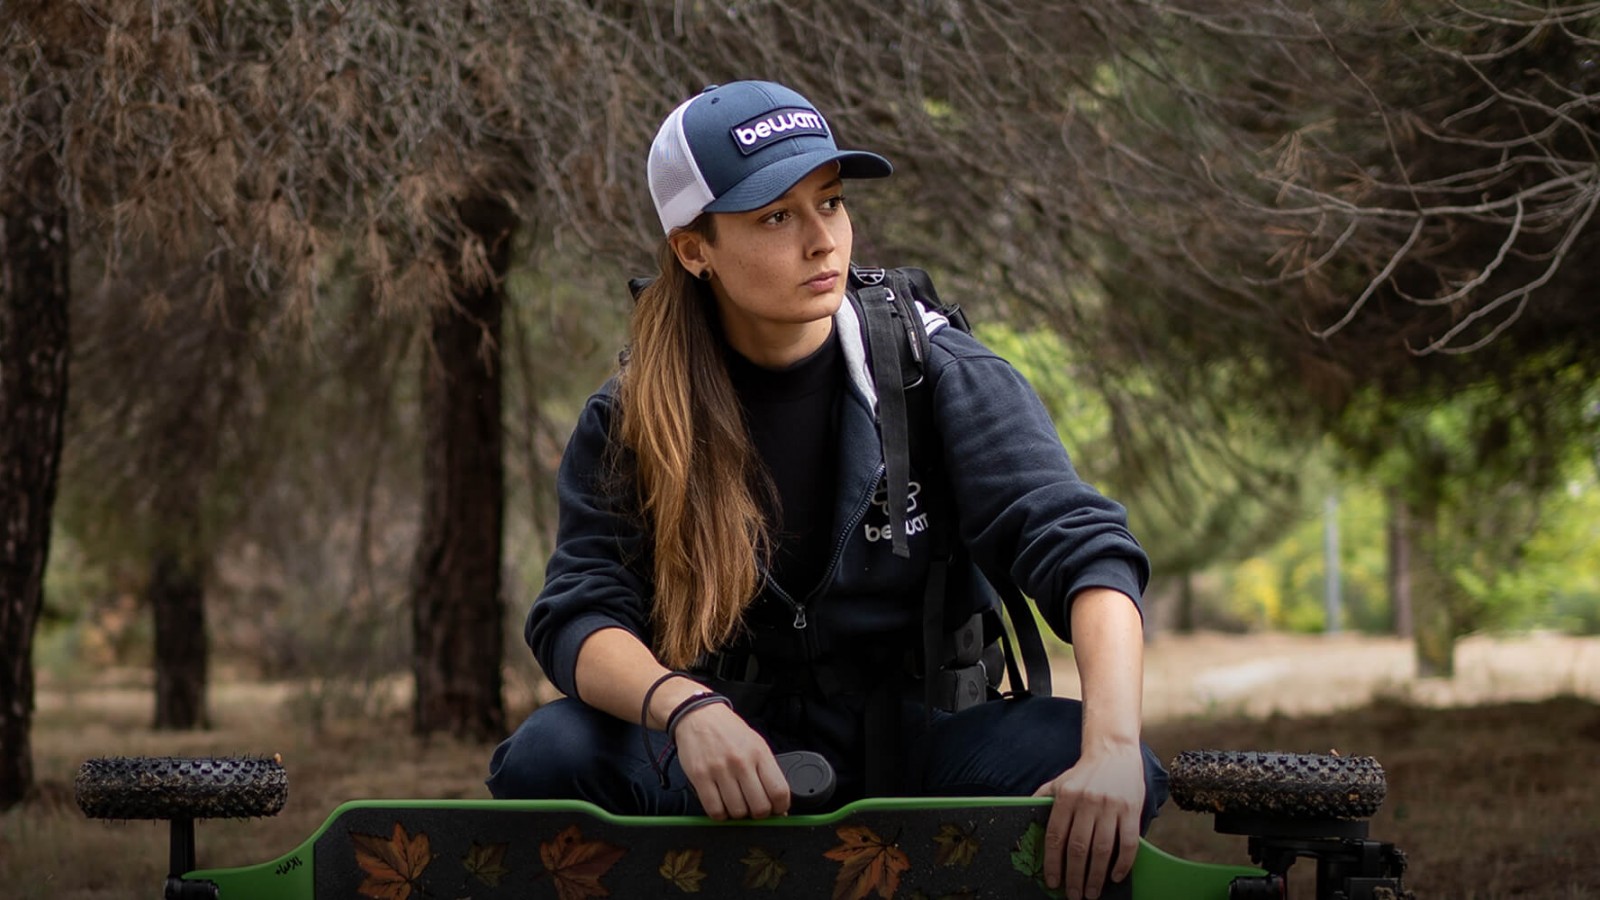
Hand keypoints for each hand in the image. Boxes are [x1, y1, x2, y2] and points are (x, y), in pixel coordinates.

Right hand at [672, 703, 790, 819]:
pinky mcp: (700, 777)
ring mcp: (720, 770)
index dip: (780, 808)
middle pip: (760, 807)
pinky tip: (721, 804)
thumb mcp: (756, 743)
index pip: (779, 791)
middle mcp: (741, 762)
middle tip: (754, 808)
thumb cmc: (728, 731)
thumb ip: (767, 771)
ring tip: (736, 803)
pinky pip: (715, 810)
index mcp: (759, 753)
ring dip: (739, 814)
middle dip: (760, 814)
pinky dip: (720, 814)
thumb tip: (778, 804)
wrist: (698, 715)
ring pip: (738, 812)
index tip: (776, 810)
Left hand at [1031, 740, 1145, 899]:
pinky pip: (1128, 843)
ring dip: (1096, 876)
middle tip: (1074, 895)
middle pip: (1078, 847)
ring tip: (1092, 893)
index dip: (1053, 862)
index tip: (1052, 882)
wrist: (1114, 751)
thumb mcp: (1058, 782)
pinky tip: (1115, 877)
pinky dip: (1122, 864)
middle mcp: (1088, 802)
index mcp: (1066, 797)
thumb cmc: (1084, 773)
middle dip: (1075, 876)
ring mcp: (1111, 806)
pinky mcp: (1131, 810)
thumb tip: (1023, 815)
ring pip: (1102, 849)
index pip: (1056, 836)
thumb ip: (1042, 799)